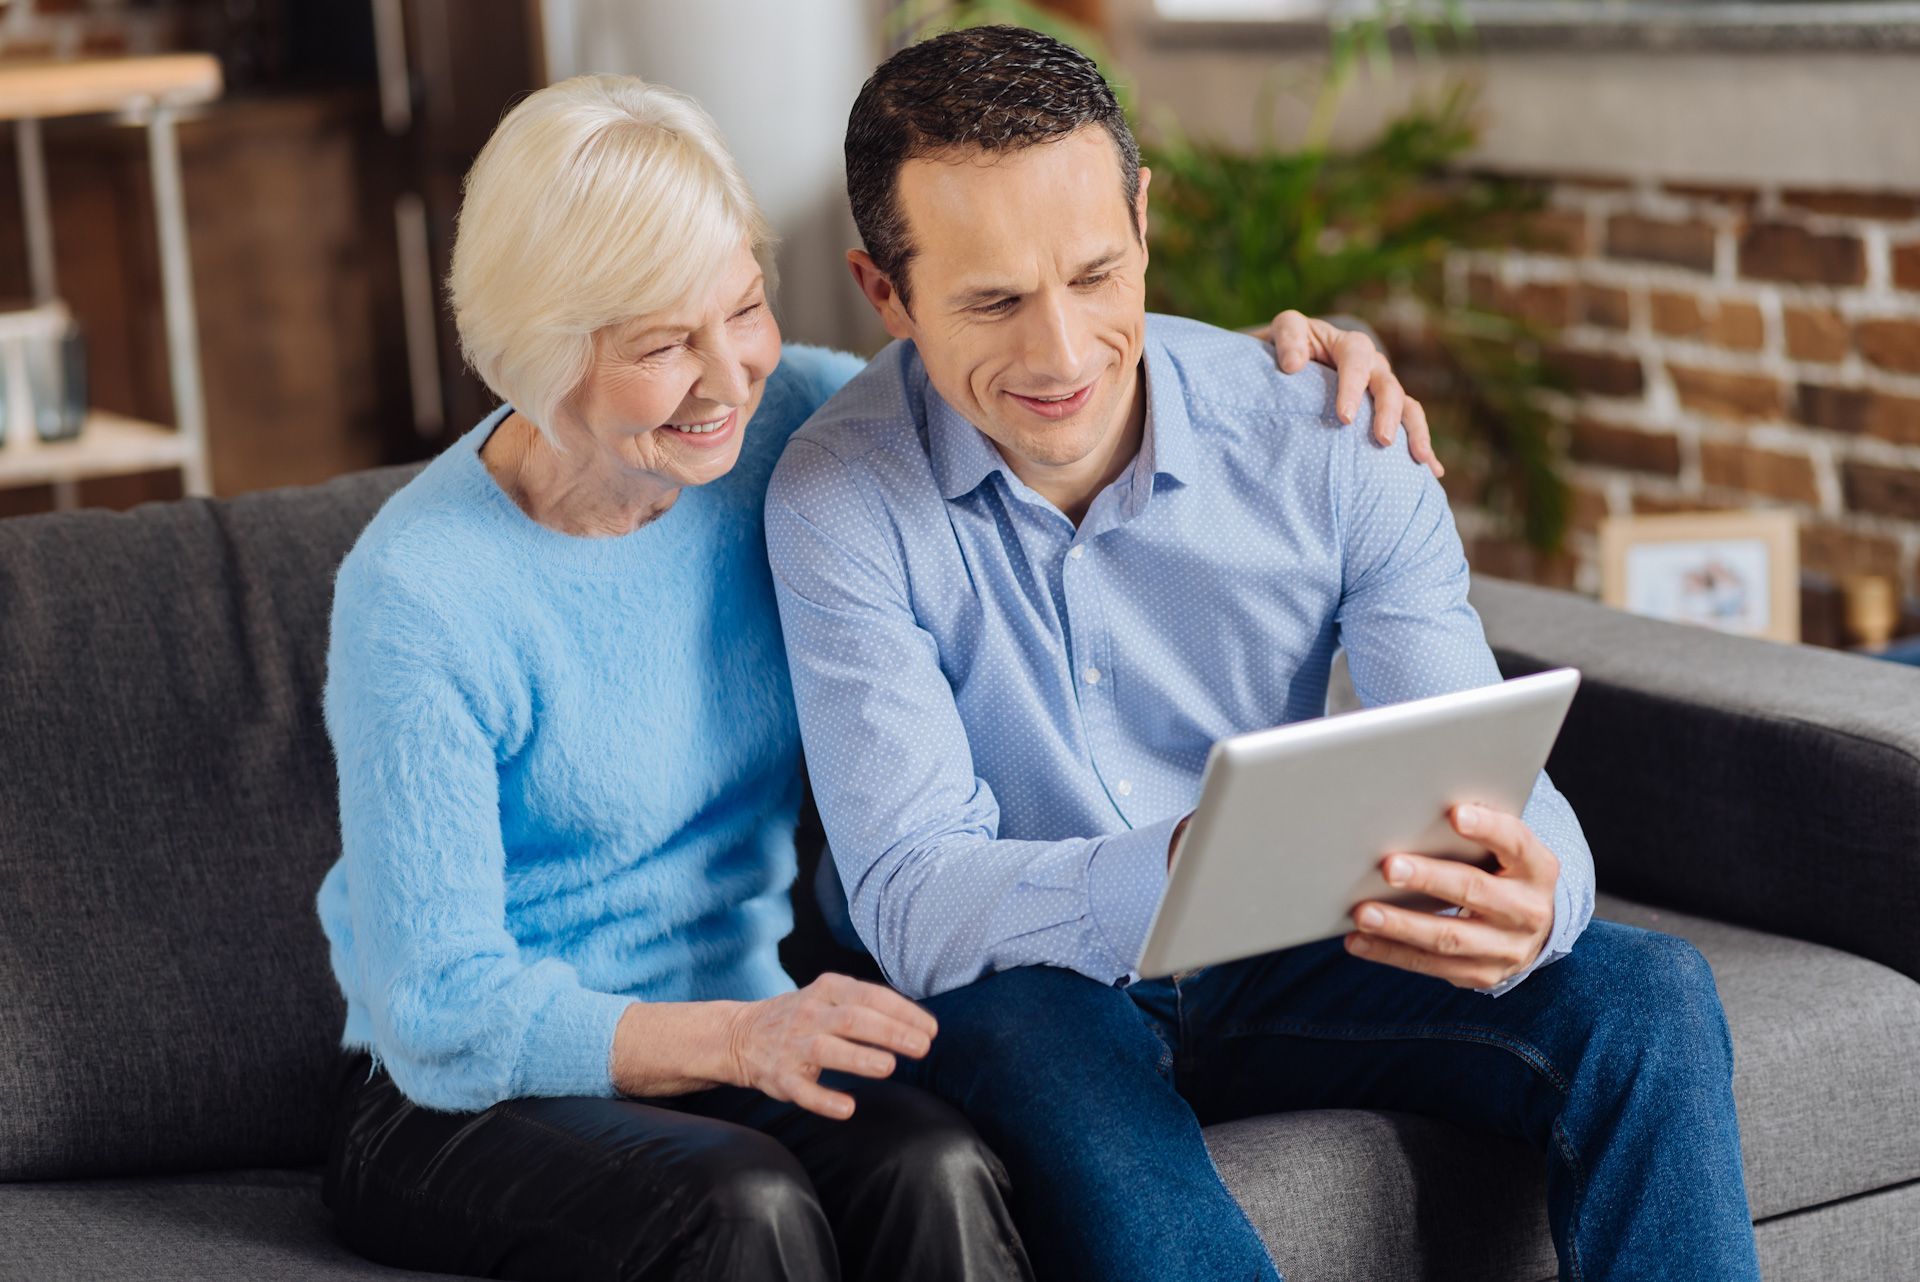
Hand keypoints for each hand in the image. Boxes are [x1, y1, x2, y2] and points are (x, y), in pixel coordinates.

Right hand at [725, 972, 936, 1118]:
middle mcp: (809, 1014)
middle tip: (922, 1047)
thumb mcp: (829, 997)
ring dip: (859, 1058)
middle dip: (890, 1032)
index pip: (870, 995)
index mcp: (827, 990)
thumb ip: (866, 1005)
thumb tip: (917, 1023)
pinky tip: (847, 1108)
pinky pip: (802, 1090)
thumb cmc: (802, 1016)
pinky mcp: (780, 1077)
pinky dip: (824, 1099)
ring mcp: (793, 1046)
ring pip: (827, 1049)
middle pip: (853, 1019)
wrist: (740, 1035)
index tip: (931, 1029)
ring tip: (890, 1067)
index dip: (902, 1011)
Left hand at [1267, 309, 1442, 478]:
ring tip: (1419, 458)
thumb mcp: (1282, 332)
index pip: (1355, 360)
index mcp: (1348, 346)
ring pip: (1407, 406)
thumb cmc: (1287, 348)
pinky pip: (1409, 426)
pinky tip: (1432, 471)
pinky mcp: (1387, 410)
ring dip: (1415, 431)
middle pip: (1387, 386)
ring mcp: (1383, 388)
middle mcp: (1373, 365)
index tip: (1345, 418)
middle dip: (1388, 413)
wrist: (1293, 360)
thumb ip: (1288, 340)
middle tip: (1383, 440)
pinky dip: (1422, 446)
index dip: (1352, 387)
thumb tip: (1293, 365)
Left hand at [1344, 803, 1556, 988]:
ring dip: (1401, 925)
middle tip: (1389, 867)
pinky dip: (1389, 952)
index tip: (1455, 814)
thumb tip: (1414, 809)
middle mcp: (1528, 910)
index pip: (1515, 843)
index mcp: (1537, 869)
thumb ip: (1477, 834)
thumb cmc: (1504, 874)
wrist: (1534, 931)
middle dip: (1429, 878)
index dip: (1487, 828)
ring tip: (1363, 912)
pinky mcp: (1481, 974)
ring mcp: (1506, 948)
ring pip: (1448, 937)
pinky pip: (1429, 964)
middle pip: (1474, 891)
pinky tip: (1358, 940)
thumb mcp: (1506, 852)